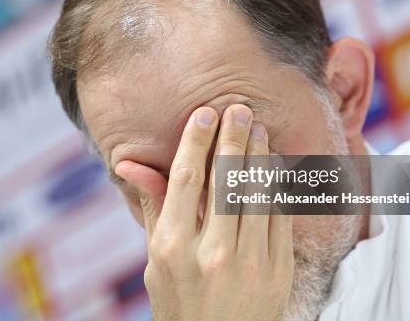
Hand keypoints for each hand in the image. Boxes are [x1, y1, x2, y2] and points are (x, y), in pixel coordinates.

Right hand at [115, 104, 293, 320]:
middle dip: (233, 138)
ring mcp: (249, 262)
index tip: (205, 114)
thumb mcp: (155, 259)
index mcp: (174, 247)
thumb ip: (153, 207)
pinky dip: (277, 186)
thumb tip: (129, 164)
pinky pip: (279, 216)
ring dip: (259, 155)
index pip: (187, 179)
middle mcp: (211, 252)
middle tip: (238, 108)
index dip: (197, 141)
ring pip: (258, 193)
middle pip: (226, 179)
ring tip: (258, 128)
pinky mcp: (278, 270)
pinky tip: (273, 164)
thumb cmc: (179, 301)